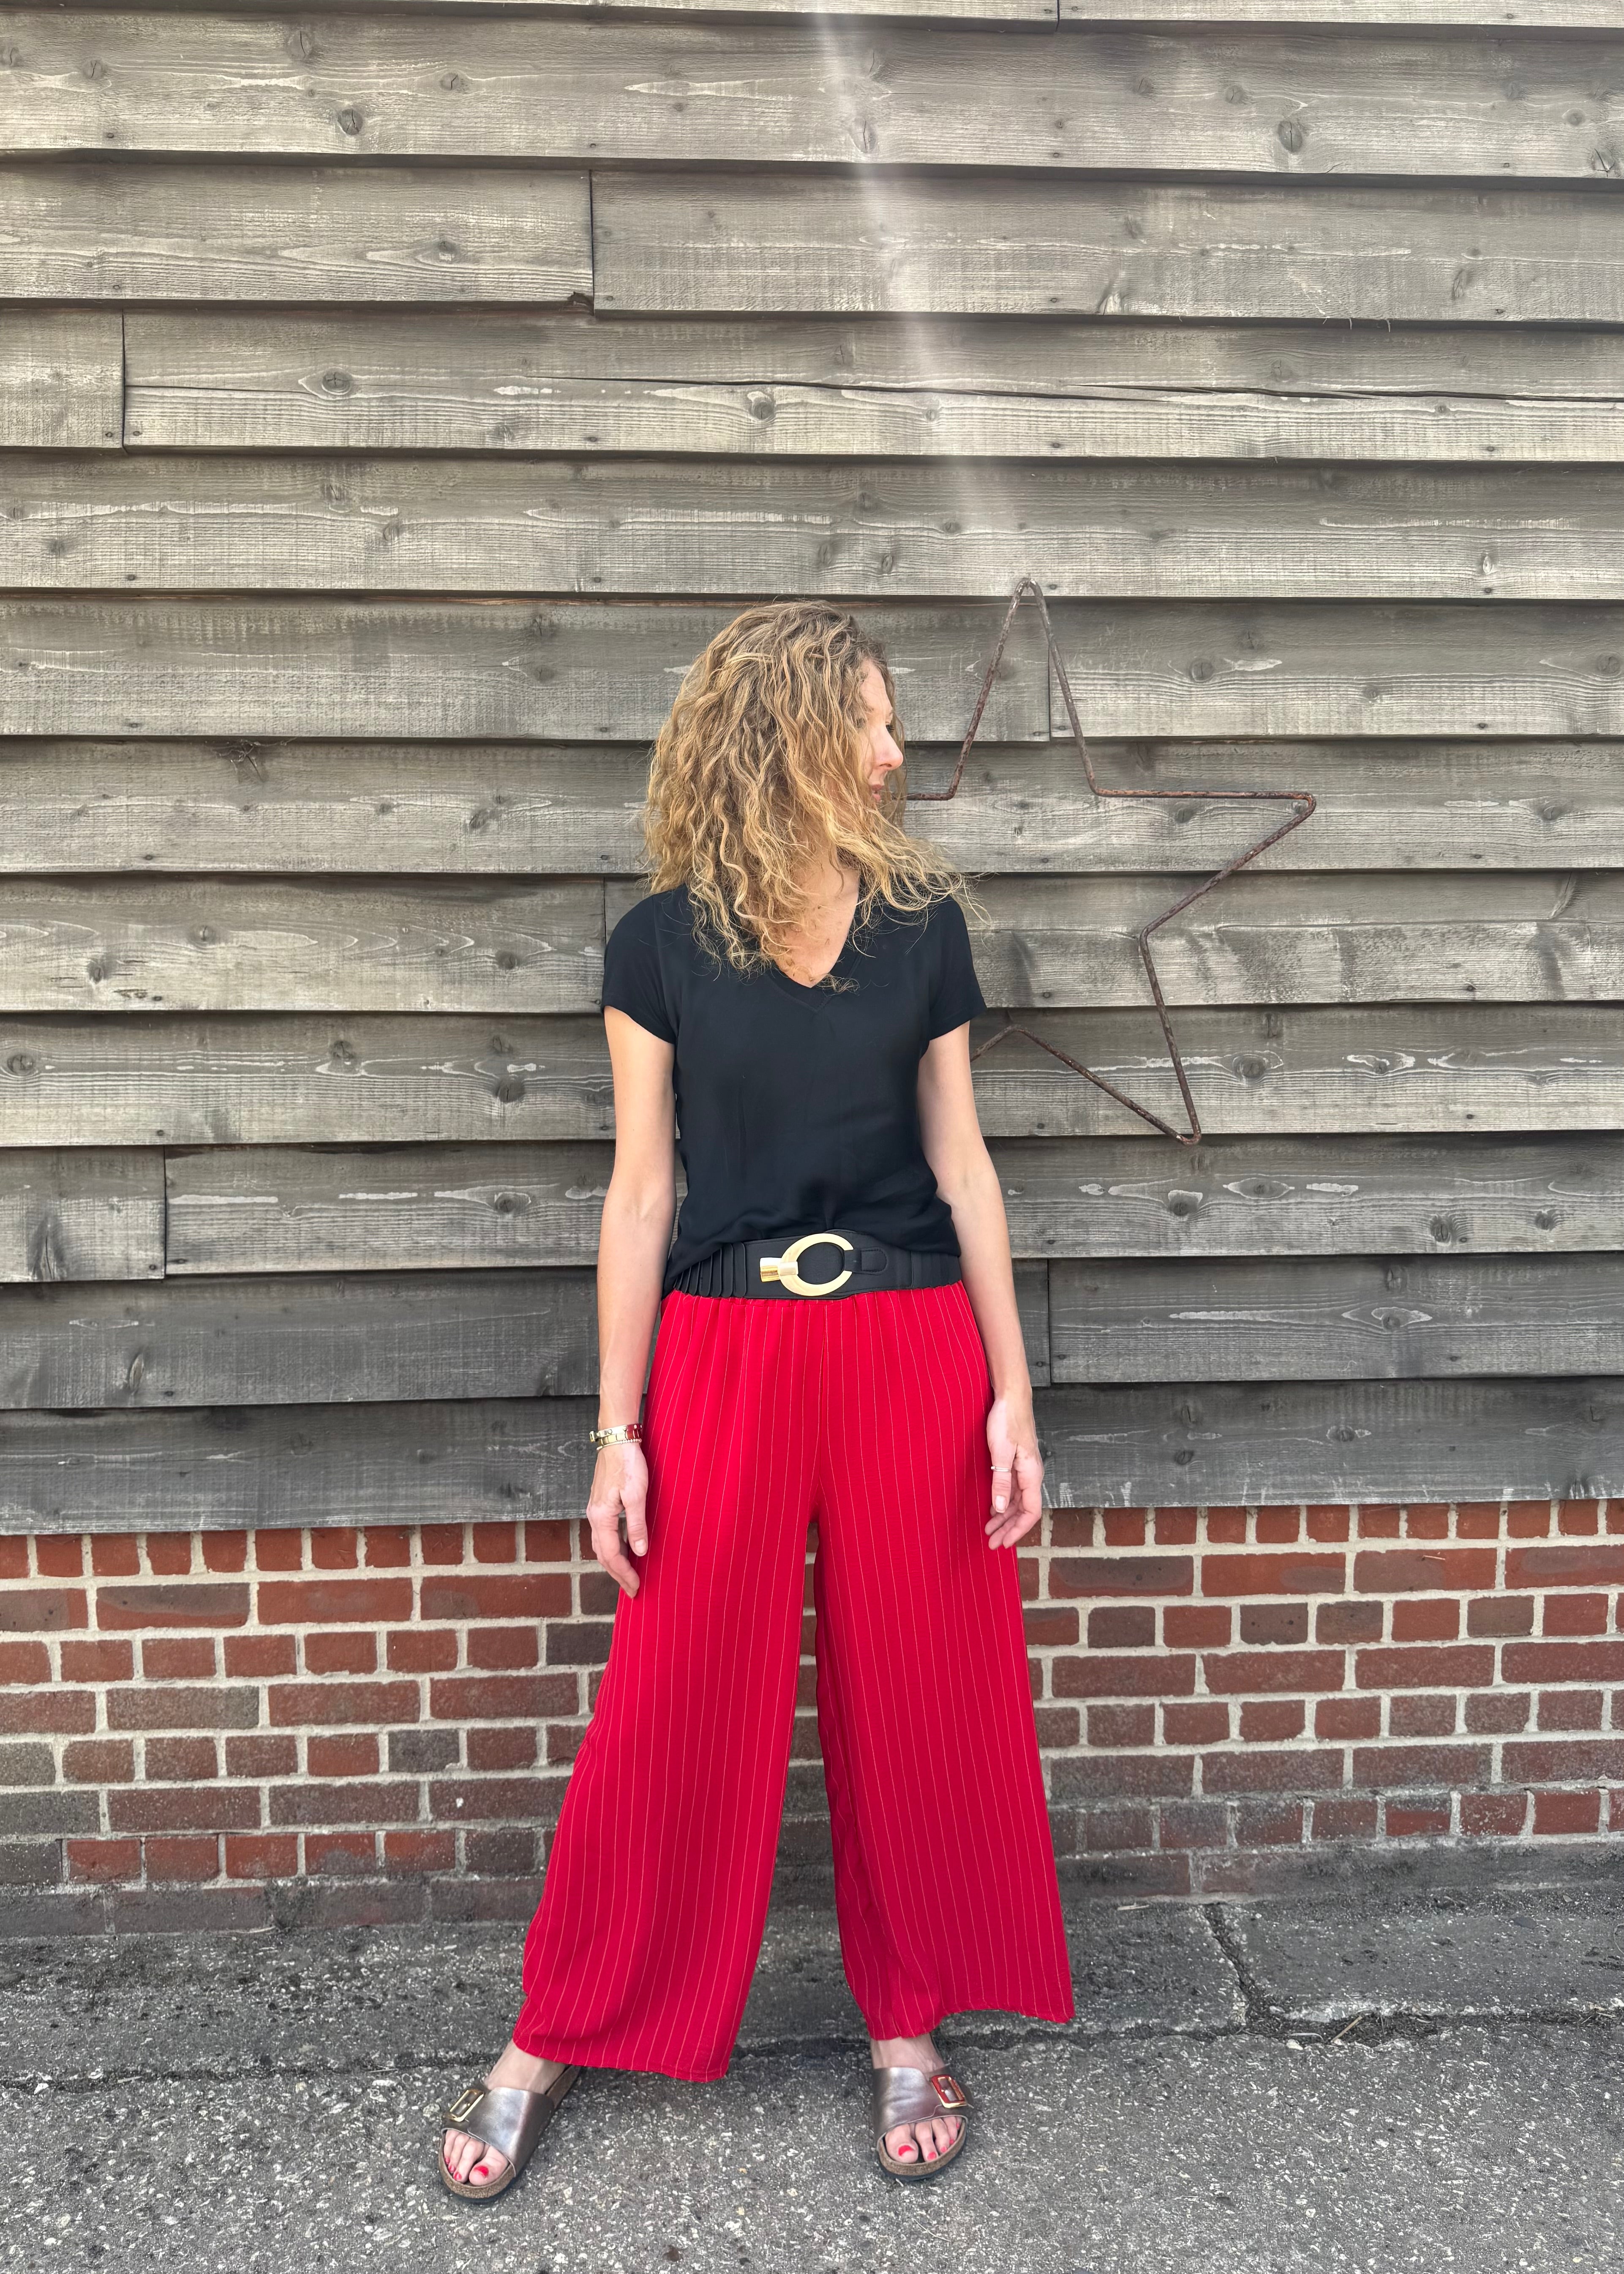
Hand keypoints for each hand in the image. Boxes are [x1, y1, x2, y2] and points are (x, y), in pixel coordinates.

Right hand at [586, 1442, 648, 1595]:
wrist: (616, 1439)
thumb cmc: (627, 1463)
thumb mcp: (636, 1494)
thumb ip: (636, 1524)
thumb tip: (640, 1552)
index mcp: (601, 1517)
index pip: (612, 1555)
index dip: (624, 1573)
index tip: (636, 1587)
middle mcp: (594, 1517)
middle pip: (603, 1555)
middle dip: (617, 1574)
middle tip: (632, 1589)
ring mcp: (595, 1511)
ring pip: (602, 1546)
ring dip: (614, 1563)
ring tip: (628, 1575)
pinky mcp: (600, 1505)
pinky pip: (604, 1535)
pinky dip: (613, 1548)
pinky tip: (625, 1550)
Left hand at [985, 1393, 1042, 1549]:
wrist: (1011, 1398)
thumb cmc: (1007, 1420)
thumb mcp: (1000, 1452)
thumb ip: (1001, 1481)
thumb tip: (1001, 1508)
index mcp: (1032, 1474)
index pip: (1031, 1512)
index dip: (1018, 1530)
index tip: (1004, 1543)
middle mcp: (1031, 1475)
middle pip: (1024, 1511)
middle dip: (1009, 1529)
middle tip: (992, 1543)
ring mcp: (1025, 1469)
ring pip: (1018, 1502)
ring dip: (1005, 1518)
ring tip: (989, 1530)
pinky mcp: (1017, 1463)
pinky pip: (1013, 1490)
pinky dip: (1004, 1503)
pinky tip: (993, 1509)